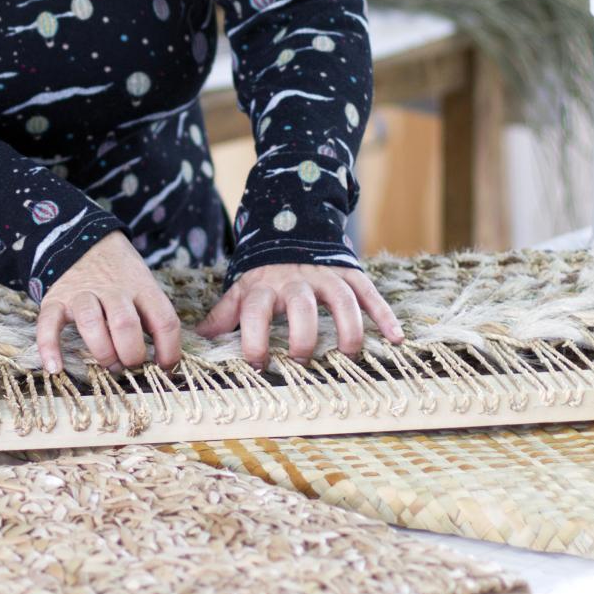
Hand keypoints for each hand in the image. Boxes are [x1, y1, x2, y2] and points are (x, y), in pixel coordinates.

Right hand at [35, 232, 182, 372]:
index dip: (169, 350)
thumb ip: (152, 314)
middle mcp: (113, 289)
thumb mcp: (143, 283)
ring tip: (109, 364)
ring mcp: (82, 294)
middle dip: (131, 355)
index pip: (163, 320)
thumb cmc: (120, 272)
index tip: (165, 367)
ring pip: (91, 322)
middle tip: (130, 365)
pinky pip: (48, 324)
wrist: (83, 238)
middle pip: (125, 324)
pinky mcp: (55, 300)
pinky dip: (49, 347)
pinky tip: (54, 368)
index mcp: (141, 286)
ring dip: (103, 352)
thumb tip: (164, 359)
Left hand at [195, 262, 402, 365]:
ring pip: (341, 299)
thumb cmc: (265, 275)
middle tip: (302, 362)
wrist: (292, 228)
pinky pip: (370, 293)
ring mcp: (326, 277)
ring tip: (349, 354)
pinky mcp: (351, 274)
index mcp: (264, 288)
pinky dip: (384, 314)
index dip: (253, 339)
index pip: (255, 312)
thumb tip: (198, 339)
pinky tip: (395, 338)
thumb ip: (224, 315)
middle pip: (301, 306)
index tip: (257, 365)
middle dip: (302, 336)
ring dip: (349, 328)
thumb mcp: (241, 290)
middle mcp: (296, 281)